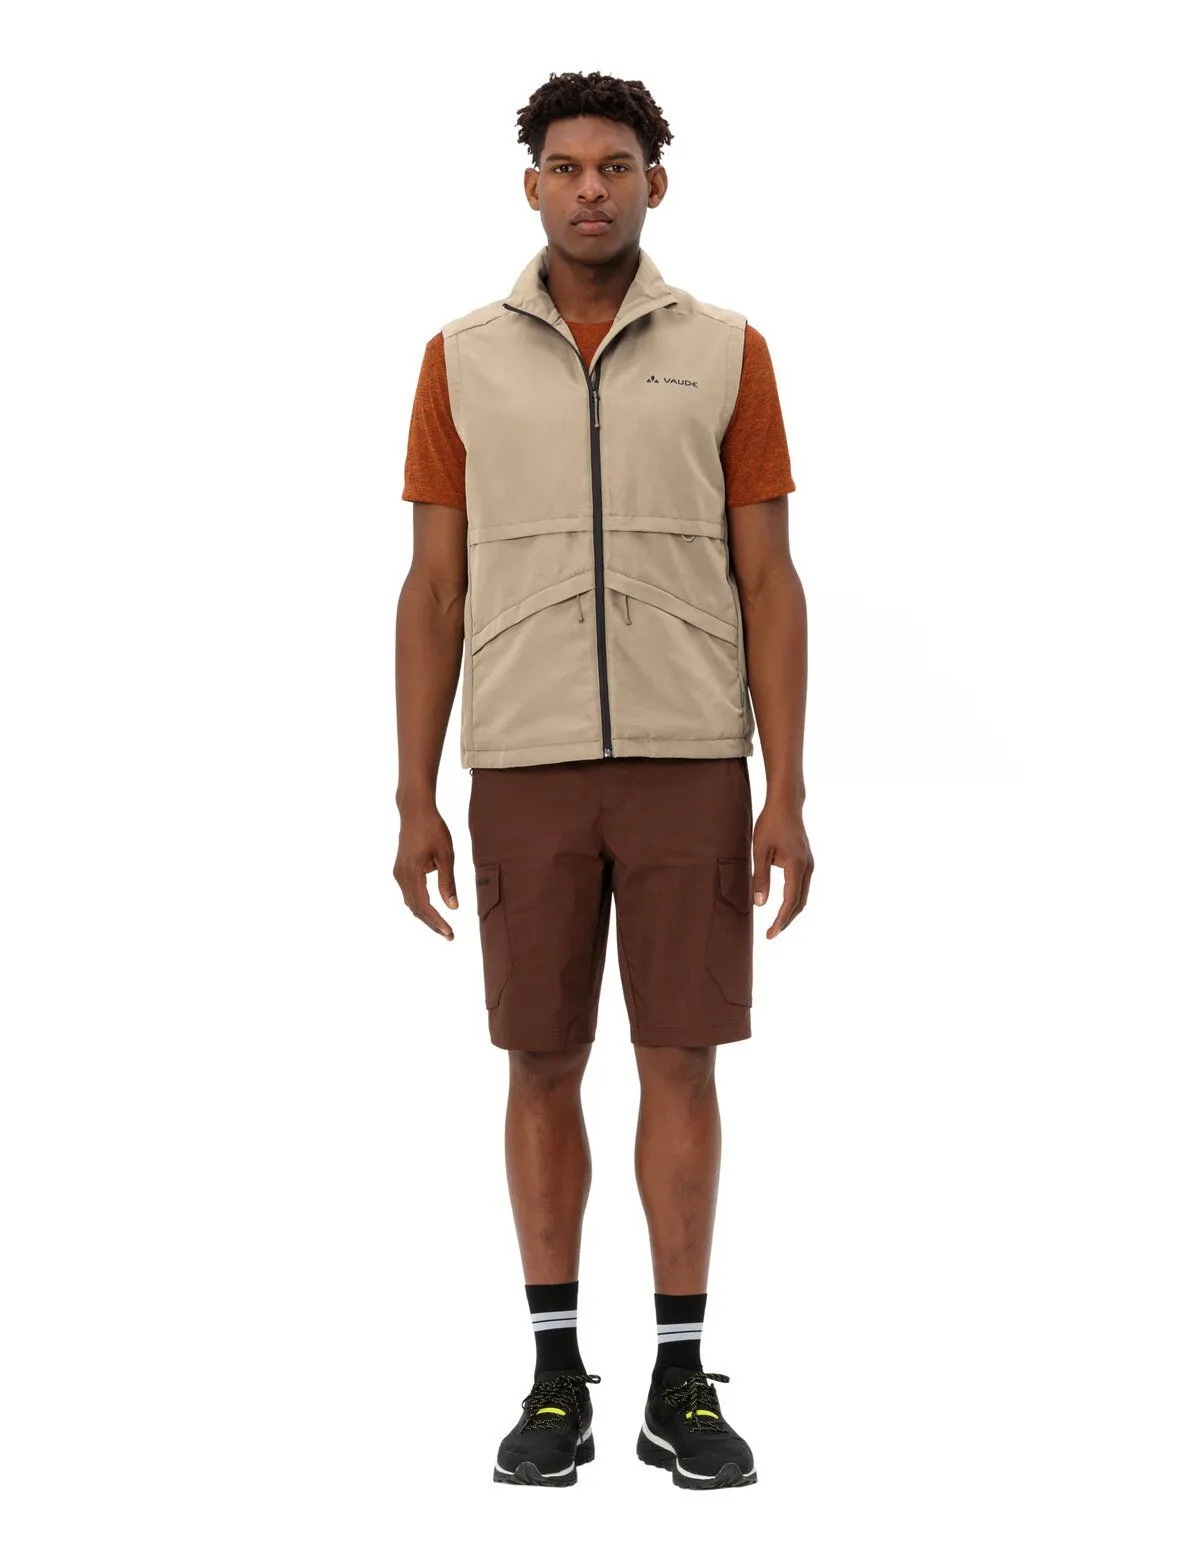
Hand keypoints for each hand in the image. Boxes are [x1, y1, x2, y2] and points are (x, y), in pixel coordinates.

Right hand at [394, 803, 457, 938]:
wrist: (415, 811)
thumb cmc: (433, 829)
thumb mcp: (446, 855)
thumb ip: (448, 882)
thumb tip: (453, 907)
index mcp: (412, 873)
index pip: (424, 906)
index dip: (437, 921)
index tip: (450, 933)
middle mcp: (401, 876)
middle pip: (416, 908)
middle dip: (432, 923)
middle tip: (450, 936)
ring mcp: (398, 873)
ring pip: (411, 902)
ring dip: (426, 916)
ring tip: (443, 927)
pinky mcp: (399, 870)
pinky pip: (409, 893)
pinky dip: (420, 905)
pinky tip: (432, 910)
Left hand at [752, 797, 813, 938]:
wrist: (786, 804)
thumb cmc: (770, 823)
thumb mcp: (760, 850)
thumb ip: (760, 877)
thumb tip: (760, 904)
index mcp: (797, 865)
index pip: (790, 901)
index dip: (780, 920)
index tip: (770, 934)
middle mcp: (808, 867)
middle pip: (800, 903)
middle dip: (786, 920)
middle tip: (771, 934)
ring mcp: (810, 864)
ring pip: (803, 896)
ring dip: (791, 911)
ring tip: (776, 924)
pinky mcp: (807, 861)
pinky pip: (803, 887)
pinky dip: (794, 900)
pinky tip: (784, 905)